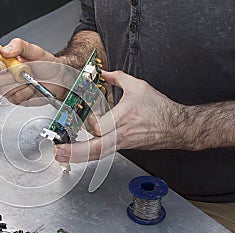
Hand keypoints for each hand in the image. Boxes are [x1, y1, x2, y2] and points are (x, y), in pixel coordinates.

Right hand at [0, 38, 67, 104]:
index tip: (1, 64)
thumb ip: (18, 45)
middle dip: (6, 76)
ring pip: (4, 90)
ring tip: (30, 78)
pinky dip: (26, 91)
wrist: (59, 77)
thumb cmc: (45, 63)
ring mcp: (9, 88)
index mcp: (3, 61)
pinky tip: (32, 87)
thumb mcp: (33, 49)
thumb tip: (4, 50)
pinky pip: (15, 98)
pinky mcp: (17, 99)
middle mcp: (3, 75)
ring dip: (19, 84)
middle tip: (19, 72)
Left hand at [55, 70, 187, 162]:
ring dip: (78, 157)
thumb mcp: (139, 86)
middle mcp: (121, 134)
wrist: (175, 127)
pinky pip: (102, 154)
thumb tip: (105, 73)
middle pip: (96, 148)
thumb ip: (118, 78)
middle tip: (59, 151)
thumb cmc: (159, 109)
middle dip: (75, 151)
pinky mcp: (121, 147)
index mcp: (124, 117)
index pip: (103, 128)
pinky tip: (76, 155)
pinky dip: (87, 156)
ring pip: (98, 155)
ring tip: (61, 155)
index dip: (91, 127)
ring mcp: (121, 143)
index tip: (80, 120)